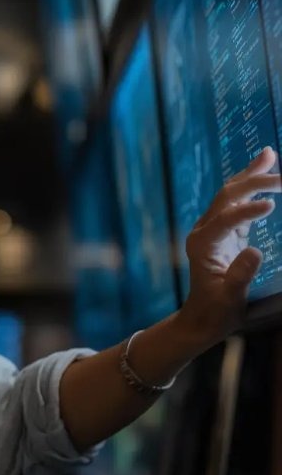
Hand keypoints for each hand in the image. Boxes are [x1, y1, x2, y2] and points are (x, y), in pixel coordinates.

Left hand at [180, 147, 281, 346]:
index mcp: (202, 244)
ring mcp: (211, 228)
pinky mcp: (223, 231)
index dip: (248, 211)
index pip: (226, 219)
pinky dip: (251, 186)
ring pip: (230, 193)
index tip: (273, 205)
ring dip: (251, 175)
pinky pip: (236, 202)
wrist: (202, 320)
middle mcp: (203, 230)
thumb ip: (240, 276)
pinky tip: (265, 174)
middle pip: (227, 197)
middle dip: (253, 182)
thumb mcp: (230, 299)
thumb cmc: (216, 312)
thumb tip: (255, 251)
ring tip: (269, 154)